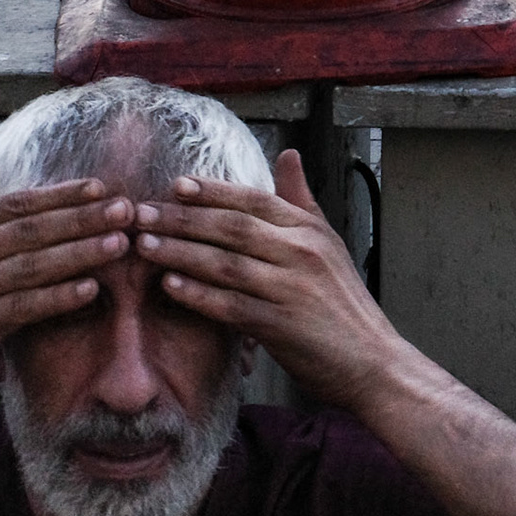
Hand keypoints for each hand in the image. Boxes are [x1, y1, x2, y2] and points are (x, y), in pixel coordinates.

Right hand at [0, 132, 134, 401]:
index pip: (16, 203)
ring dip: (81, 253)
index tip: (101, 186)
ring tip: (121, 244)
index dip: (61, 194)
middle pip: (32, 229)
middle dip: (84, 217)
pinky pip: (22, 308)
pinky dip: (57, 298)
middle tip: (127, 209)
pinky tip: (90, 290)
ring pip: (34, 265)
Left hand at [134, 151, 404, 410]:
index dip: (213, 191)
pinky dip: (199, 294)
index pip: (254, 200)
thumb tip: (287, 153)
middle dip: (183, 218)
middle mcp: (302, 253)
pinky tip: (170, 286)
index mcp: (311, 230)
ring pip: (227, 263)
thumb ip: (302, 200)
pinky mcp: (283, 327)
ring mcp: (292, 289)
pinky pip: (231, 305)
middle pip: (233, 227)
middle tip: (142, 213)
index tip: (175, 184)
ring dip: (181, 252)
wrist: (374, 362)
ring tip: (144, 245)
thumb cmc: (344, 305)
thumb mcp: (329, 244)